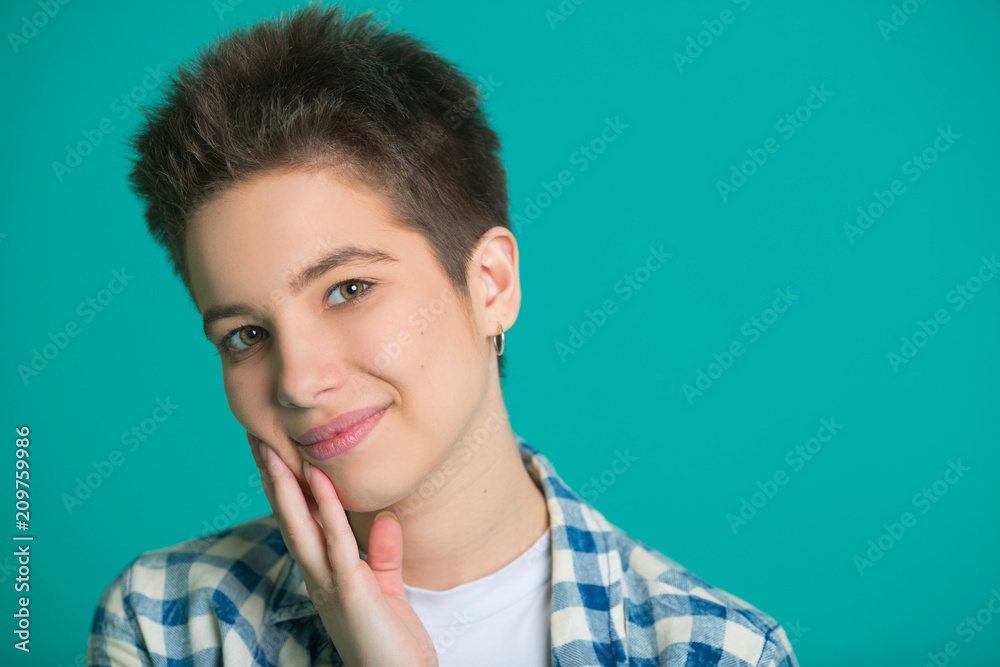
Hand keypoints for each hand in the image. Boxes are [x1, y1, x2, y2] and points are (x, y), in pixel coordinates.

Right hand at [249, 432, 437, 666]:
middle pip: (289, 518)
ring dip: (286, 486)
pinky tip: (318, 479)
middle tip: (255, 435)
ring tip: (272, 448)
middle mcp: (318, 577)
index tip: (273, 450)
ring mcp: (329, 584)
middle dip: (272, 478)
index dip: (285, 487)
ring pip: (300, 526)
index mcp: (324, 574)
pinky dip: (326, 508)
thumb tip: (382, 519)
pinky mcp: (350, 591)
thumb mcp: (386, 588)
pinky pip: (335, 542)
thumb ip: (381, 554)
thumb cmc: (392, 643)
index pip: (300, 522)